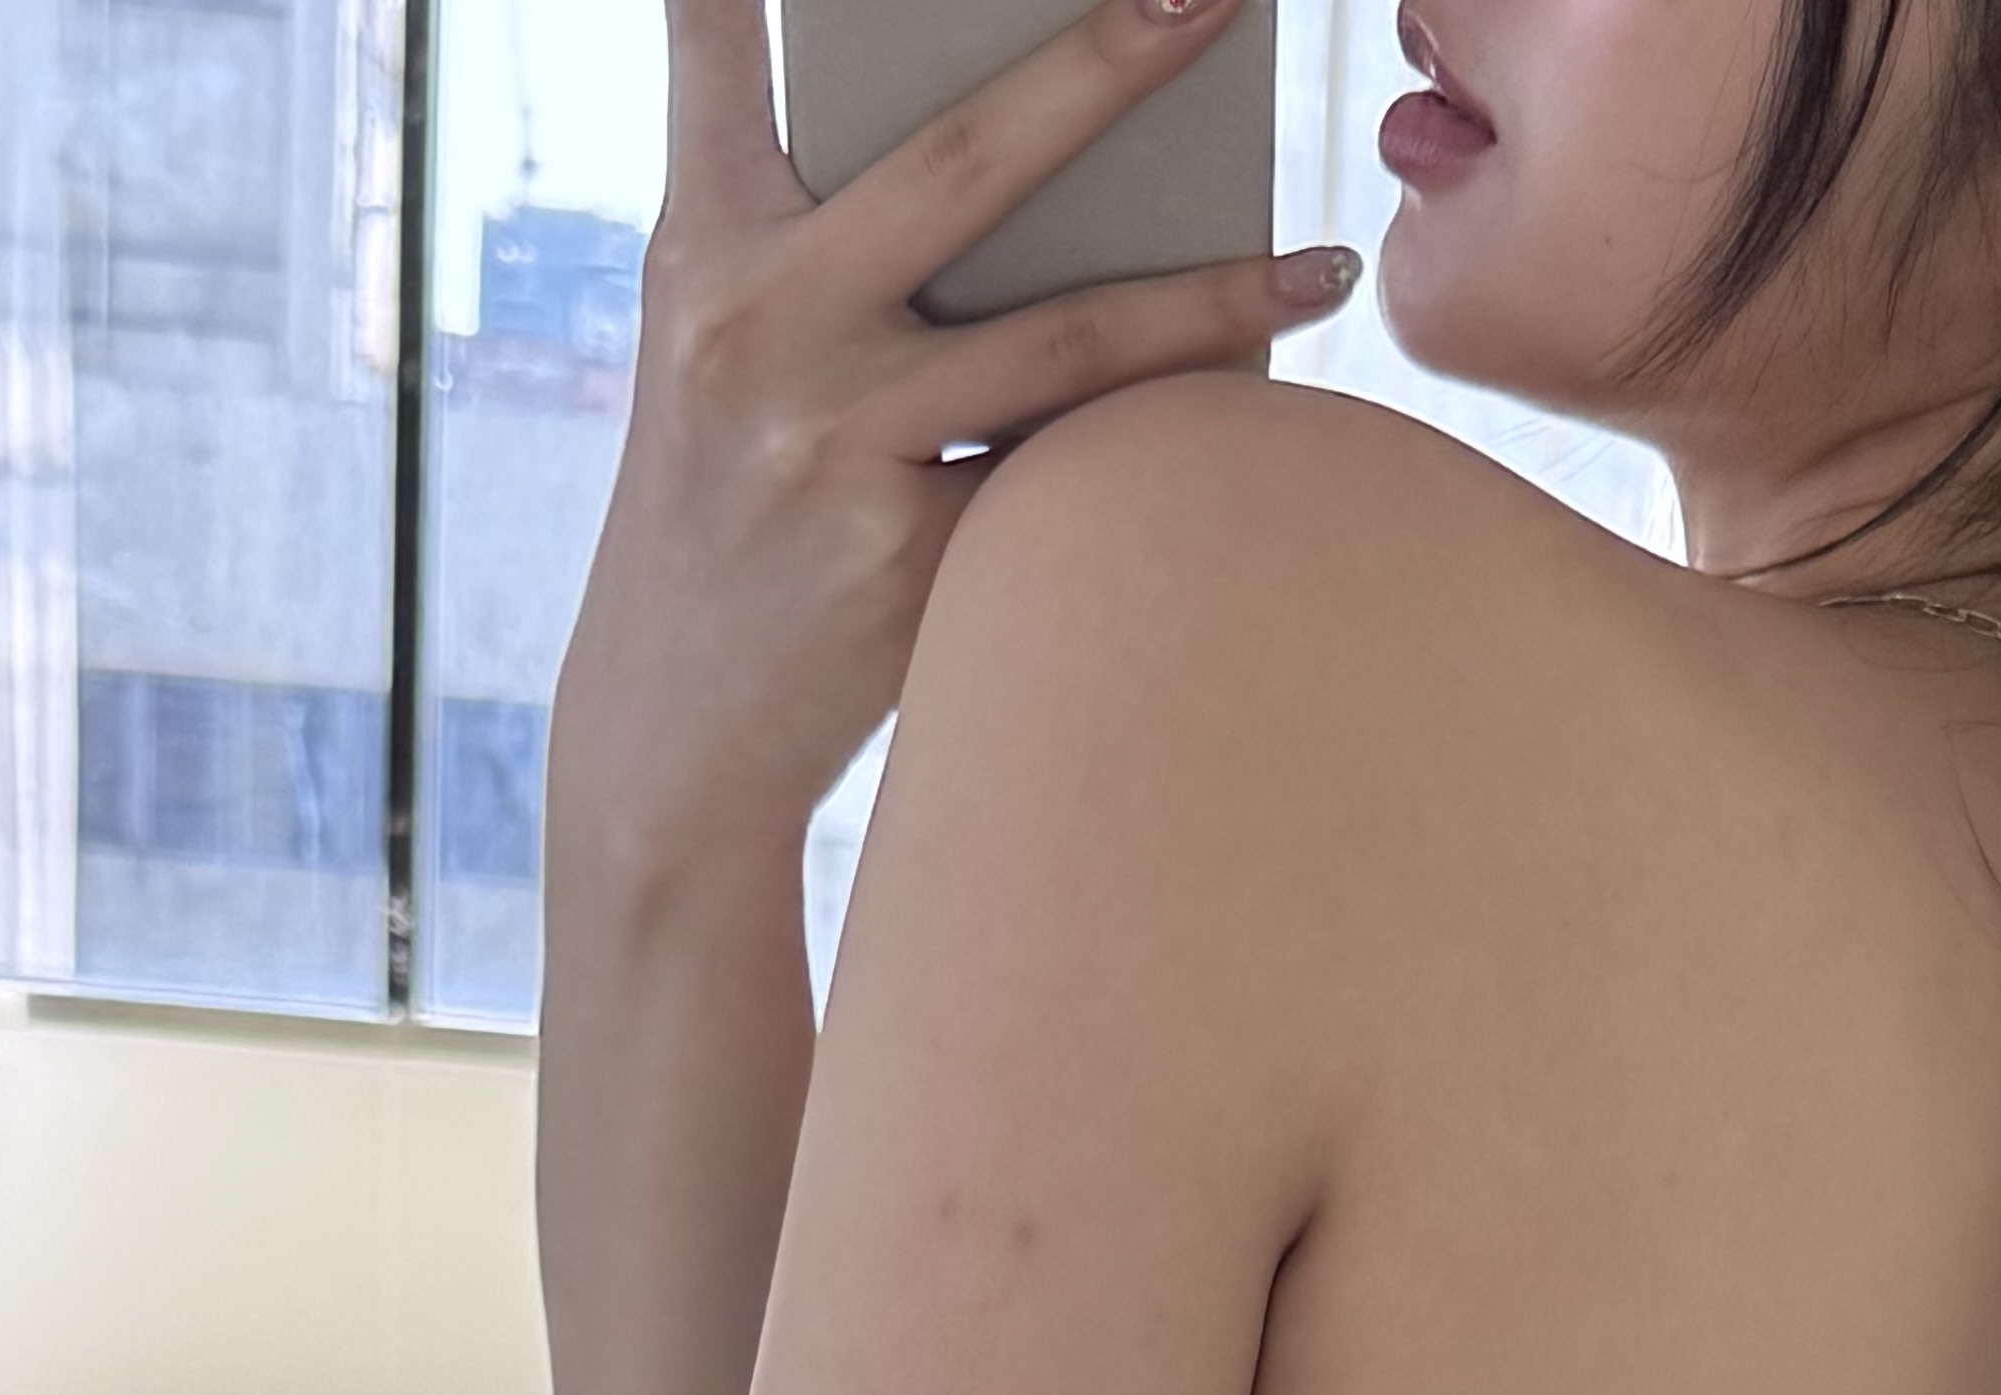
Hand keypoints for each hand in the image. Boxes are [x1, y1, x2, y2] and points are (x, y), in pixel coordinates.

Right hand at [558, 0, 1362, 857]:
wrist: (673, 722)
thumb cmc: (728, 496)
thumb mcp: (713, 338)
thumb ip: (812, 231)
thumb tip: (1016, 157)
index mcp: (702, 243)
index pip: (717, 61)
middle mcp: (760, 326)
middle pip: (968, 166)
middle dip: (1102, 63)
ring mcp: (836, 446)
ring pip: (1070, 346)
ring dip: (1219, 300)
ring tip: (1327, 269)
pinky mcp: (908, 566)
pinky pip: (1078, 483)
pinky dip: (1172, 450)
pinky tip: (1263, 421)